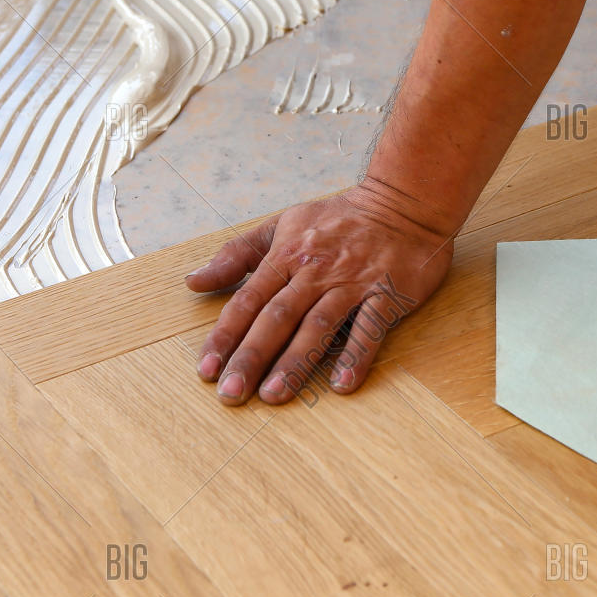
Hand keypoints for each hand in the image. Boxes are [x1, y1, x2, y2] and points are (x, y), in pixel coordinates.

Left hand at [186, 181, 456, 404]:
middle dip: (251, 356)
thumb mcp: (281, 226)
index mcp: (286, 256)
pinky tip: (342, 384)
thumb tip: (193, 282)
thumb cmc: (338, 219)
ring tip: (273, 394)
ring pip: (318, 325)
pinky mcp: (387, 293)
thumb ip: (237, 255)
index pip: (248, 301)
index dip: (226, 336)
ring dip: (295, 361)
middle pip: (277, 318)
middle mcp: (315, 271)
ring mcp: (352, 283)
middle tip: (231, 393)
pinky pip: (370, 328)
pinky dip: (356, 355)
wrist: (404, 202)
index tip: (207, 370)